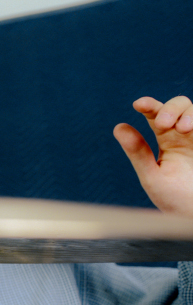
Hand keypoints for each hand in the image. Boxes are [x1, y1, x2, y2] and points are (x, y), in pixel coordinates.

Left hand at [114, 96, 192, 216]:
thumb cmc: (175, 200)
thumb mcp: (152, 176)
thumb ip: (138, 152)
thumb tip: (118, 127)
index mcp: (167, 141)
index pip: (155, 116)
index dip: (149, 106)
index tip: (139, 104)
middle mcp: (185, 135)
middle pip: (178, 106)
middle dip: (170, 109)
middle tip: (162, 124)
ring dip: (188, 114)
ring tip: (184, 128)